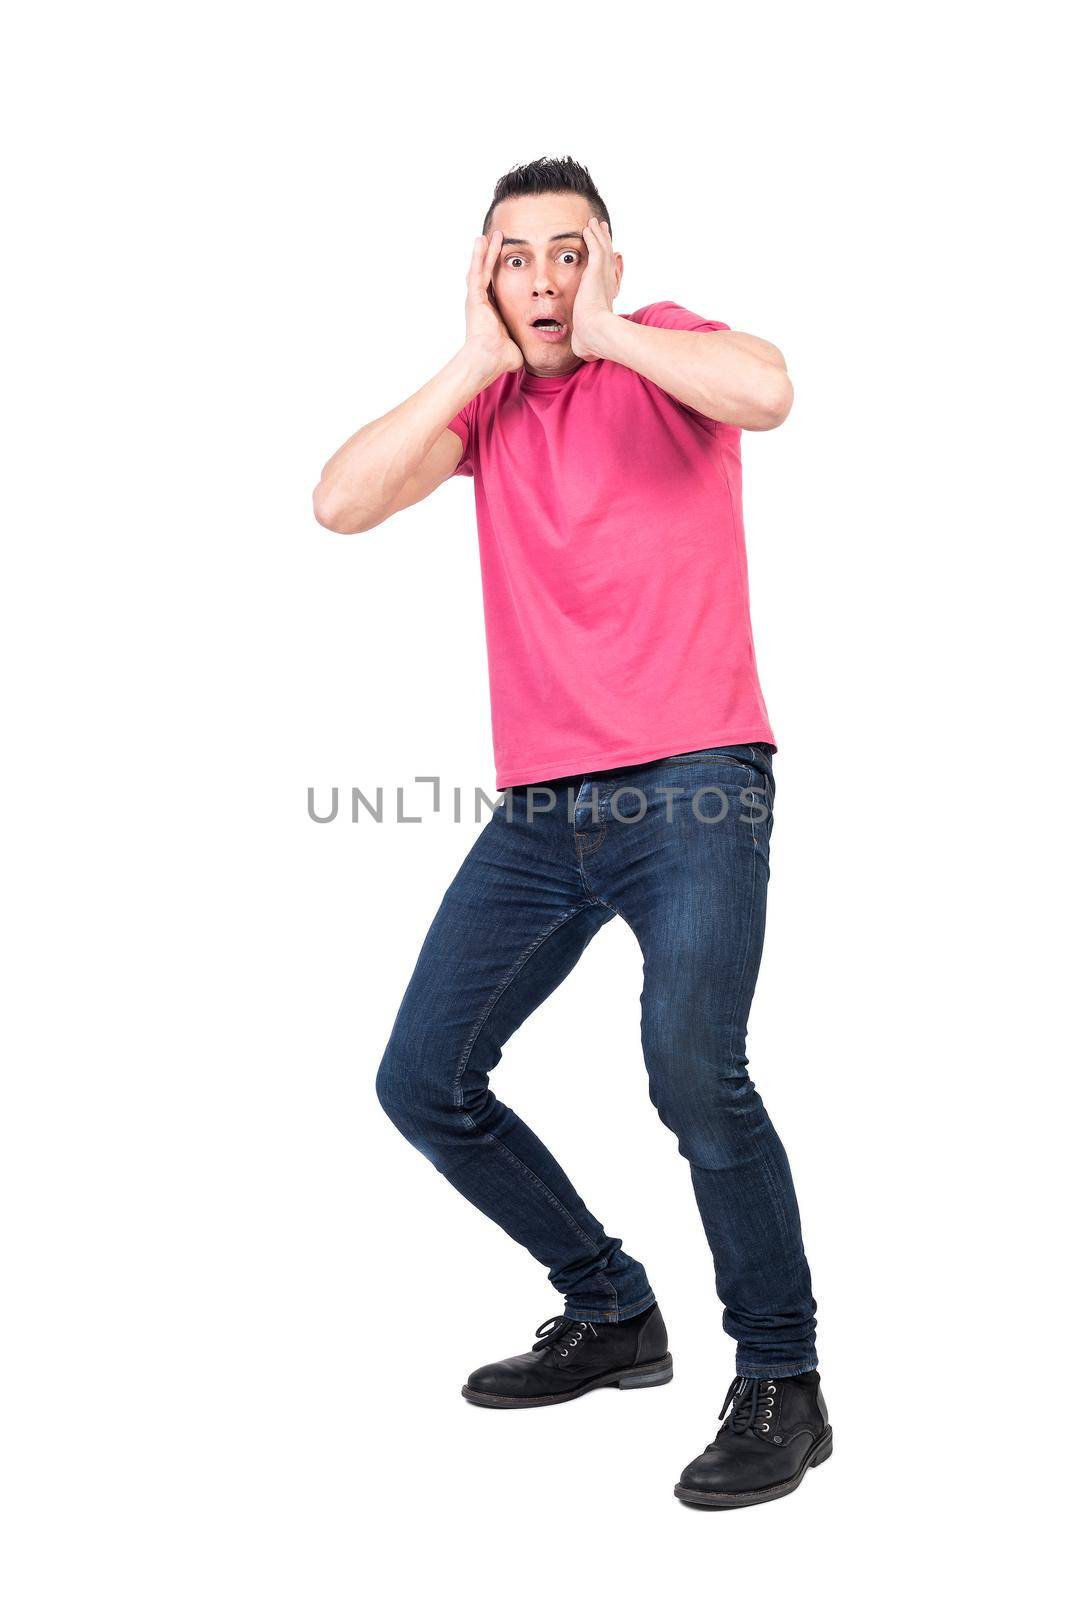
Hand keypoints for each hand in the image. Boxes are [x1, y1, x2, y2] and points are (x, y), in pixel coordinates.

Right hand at [463, 231, 523, 377]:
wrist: (487, 361)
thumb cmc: (500, 359)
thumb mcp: (515, 346)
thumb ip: (521, 343)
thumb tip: (530, 352)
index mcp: (490, 313)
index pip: (495, 288)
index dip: (498, 274)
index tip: (505, 262)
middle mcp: (481, 304)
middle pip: (487, 274)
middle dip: (491, 257)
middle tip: (497, 241)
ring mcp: (476, 300)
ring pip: (481, 269)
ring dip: (485, 252)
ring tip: (488, 235)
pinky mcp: (475, 298)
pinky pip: (477, 272)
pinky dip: (478, 256)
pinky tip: (481, 241)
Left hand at [570, 217, 618, 360]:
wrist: (595, 332)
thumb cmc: (592, 341)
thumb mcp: (587, 340)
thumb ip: (585, 343)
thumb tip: (584, 356)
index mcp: (606, 297)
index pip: (608, 277)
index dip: (607, 265)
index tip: (607, 258)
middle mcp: (608, 283)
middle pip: (607, 258)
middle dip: (604, 243)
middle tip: (602, 230)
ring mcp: (603, 276)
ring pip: (602, 249)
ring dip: (598, 235)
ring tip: (593, 223)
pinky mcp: (597, 270)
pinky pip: (595, 247)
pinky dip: (592, 236)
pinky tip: (587, 227)